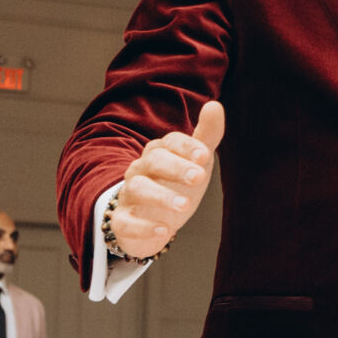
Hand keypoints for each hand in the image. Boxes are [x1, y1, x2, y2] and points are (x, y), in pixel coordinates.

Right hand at [109, 102, 224, 260]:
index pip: (170, 142)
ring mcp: (129, 195)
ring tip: (184, 206)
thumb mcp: (195, 161)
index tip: (205, 157)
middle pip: (154, 161)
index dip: (187, 147)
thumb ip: (206, 136)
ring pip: (139, 189)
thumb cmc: (175, 184)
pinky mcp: (122, 221)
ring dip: (161, 196)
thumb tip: (215, 105)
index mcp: (159, 153)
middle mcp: (140, 170)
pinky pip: (128, 222)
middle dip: (176, 167)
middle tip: (198, 177)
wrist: (150, 220)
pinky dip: (145, 227)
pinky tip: (165, 231)